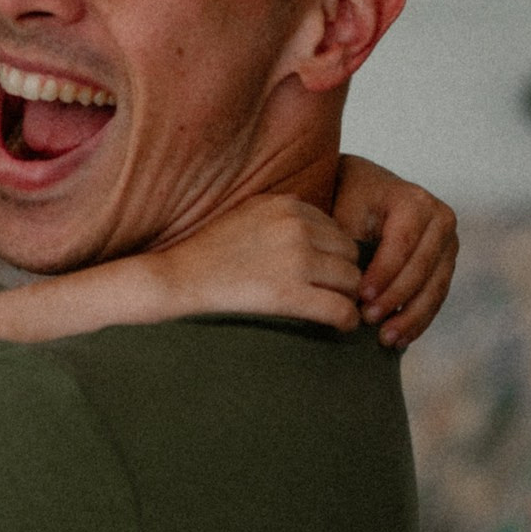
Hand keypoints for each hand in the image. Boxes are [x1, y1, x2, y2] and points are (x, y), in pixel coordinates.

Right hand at [147, 192, 363, 331]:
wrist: (179, 277)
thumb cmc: (207, 251)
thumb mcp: (246, 211)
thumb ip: (280, 211)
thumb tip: (310, 218)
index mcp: (286, 206)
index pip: (336, 229)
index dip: (332, 253)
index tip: (323, 272)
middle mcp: (296, 227)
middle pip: (349, 252)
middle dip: (343, 273)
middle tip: (331, 292)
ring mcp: (295, 260)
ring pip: (351, 280)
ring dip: (346, 296)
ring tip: (334, 307)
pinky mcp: (290, 294)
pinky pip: (340, 308)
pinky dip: (346, 320)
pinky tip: (340, 325)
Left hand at [332, 154, 457, 346]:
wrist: (365, 190)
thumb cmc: (348, 202)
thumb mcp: (345, 213)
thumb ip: (349, 245)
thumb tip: (347, 287)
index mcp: (415, 202)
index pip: (402, 244)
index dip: (383, 274)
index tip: (360, 298)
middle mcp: (440, 220)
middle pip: (423, 268)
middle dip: (396, 299)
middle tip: (369, 321)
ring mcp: (448, 243)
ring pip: (435, 287)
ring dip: (411, 317)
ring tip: (387, 339)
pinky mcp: (446, 264)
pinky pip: (437, 296)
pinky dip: (419, 319)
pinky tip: (401, 339)